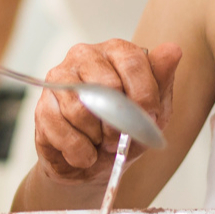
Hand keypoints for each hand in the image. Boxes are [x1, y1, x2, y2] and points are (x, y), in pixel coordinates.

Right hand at [33, 39, 179, 184]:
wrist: (95, 163)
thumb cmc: (126, 130)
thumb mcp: (155, 110)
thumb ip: (162, 80)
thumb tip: (172, 50)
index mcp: (117, 51)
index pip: (132, 62)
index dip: (144, 96)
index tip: (150, 120)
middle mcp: (85, 55)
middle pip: (105, 86)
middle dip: (118, 122)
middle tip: (120, 139)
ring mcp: (59, 77)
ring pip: (80, 109)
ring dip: (96, 138)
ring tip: (100, 143)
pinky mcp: (42, 104)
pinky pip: (59, 128)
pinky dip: (77, 150)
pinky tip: (84, 153)